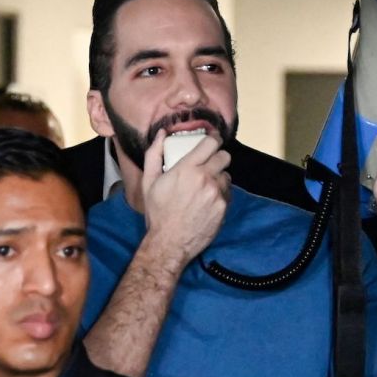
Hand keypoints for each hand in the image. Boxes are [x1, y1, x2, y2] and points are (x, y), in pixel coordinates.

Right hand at [140, 131, 231, 269]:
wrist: (170, 242)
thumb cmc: (158, 212)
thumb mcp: (149, 182)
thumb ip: (154, 154)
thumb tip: (161, 133)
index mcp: (187, 169)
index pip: (211, 143)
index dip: (213, 138)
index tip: (211, 140)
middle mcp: (205, 178)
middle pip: (224, 156)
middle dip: (217, 157)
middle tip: (209, 164)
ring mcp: (217, 194)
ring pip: (227, 175)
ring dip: (219, 177)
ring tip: (206, 186)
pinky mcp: (223, 207)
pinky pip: (228, 193)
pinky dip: (220, 194)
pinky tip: (208, 201)